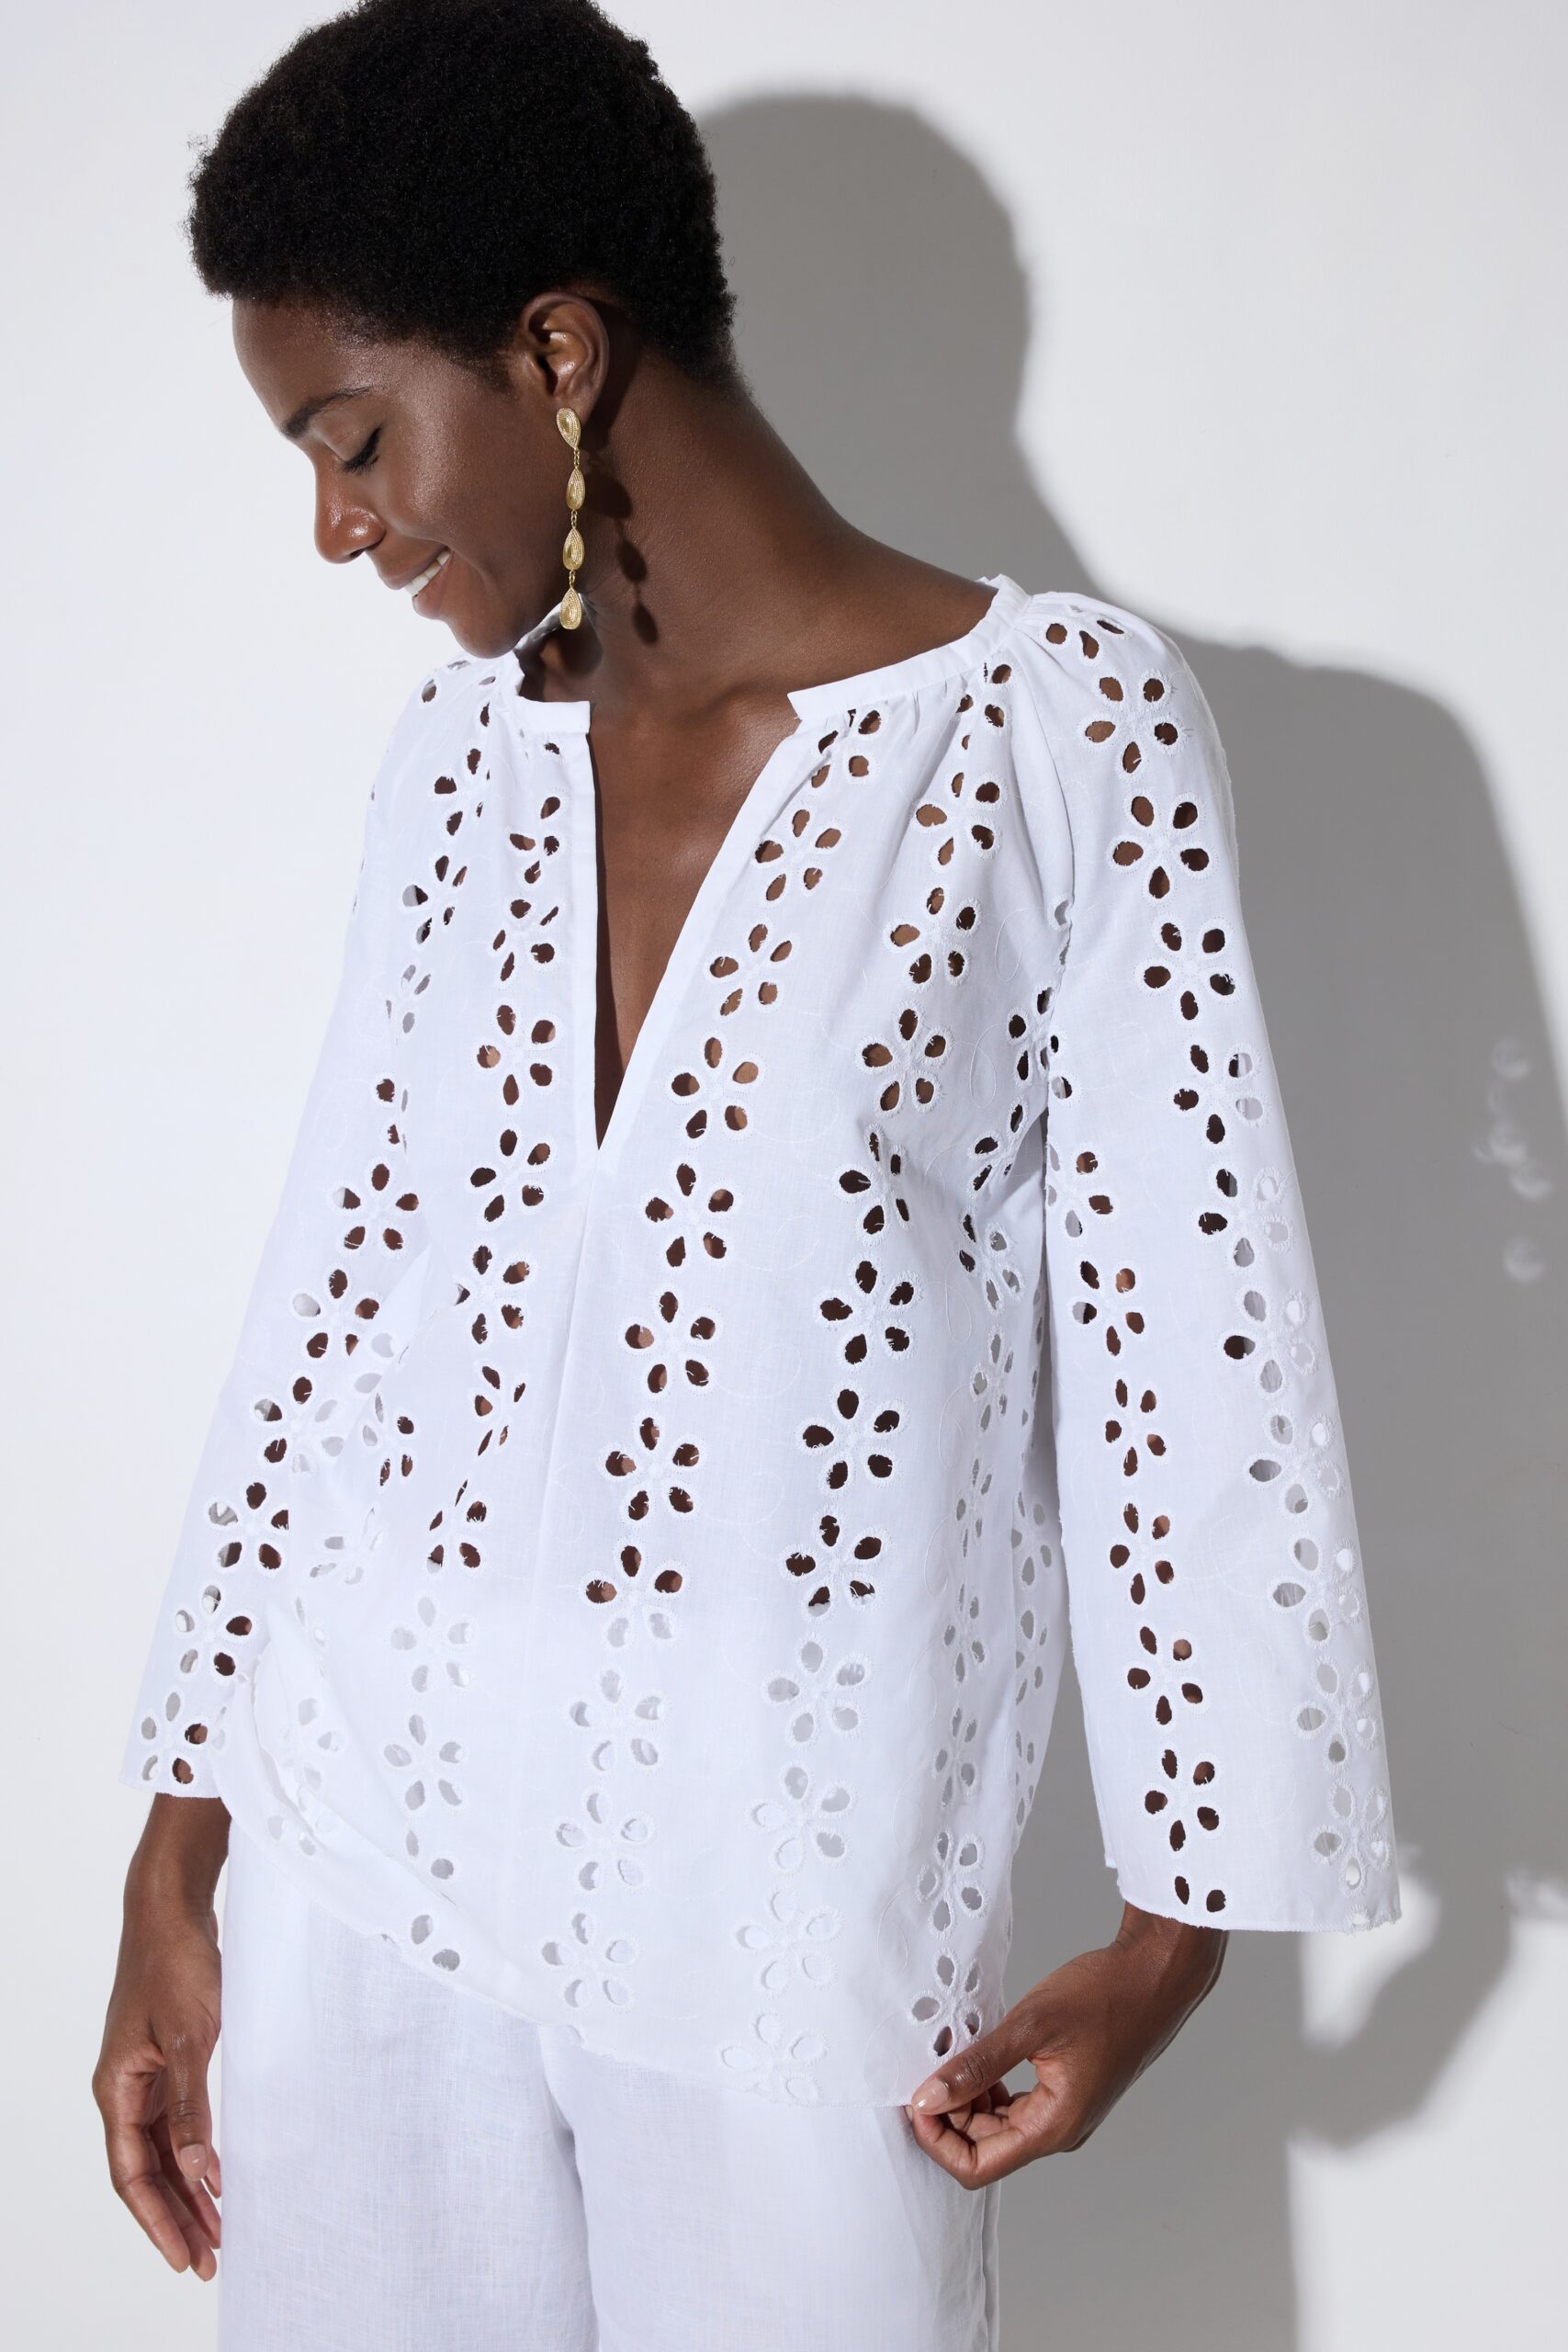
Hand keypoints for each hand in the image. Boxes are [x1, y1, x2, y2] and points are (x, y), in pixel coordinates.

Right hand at [93, 1795, 229, 2277]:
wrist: (174, 1905)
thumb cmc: (177, 1962)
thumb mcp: (190, 2037)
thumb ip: (193, 2107)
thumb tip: (201, 2174)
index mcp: (117, 2089)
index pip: (132, 2175)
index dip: (159, 2220)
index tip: (188, 2258)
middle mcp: (125, 2088)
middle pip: (147, 2170)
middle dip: (177, 2216)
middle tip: (211, 2259)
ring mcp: (146, 2073)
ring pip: (165, 2148)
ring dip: (190, 2187)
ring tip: (221, 2228)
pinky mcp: (170, 2056)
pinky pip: (179, 2120)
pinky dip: (198, 2149)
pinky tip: (222, 2171)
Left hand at [904, 1903, 1226, 2186]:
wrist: (1155, 1975)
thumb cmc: (1106, 1995)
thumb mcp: (1031, 2024)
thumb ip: (977, 2065)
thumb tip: (928, 2098)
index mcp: (1053, 2127)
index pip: (977, 2166)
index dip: (938, 2140)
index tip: (916, 2098)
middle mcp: (1059, 2131)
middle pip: (983, 2149)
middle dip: (948, 2115)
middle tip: (928, 2067)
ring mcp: (1064, 2113)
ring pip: (997, 2127)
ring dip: (968, 2099)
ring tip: (954, 2054)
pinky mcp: (1065, 2092)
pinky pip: (1015, 2106)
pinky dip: (989, 2086)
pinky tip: (981, 2053)